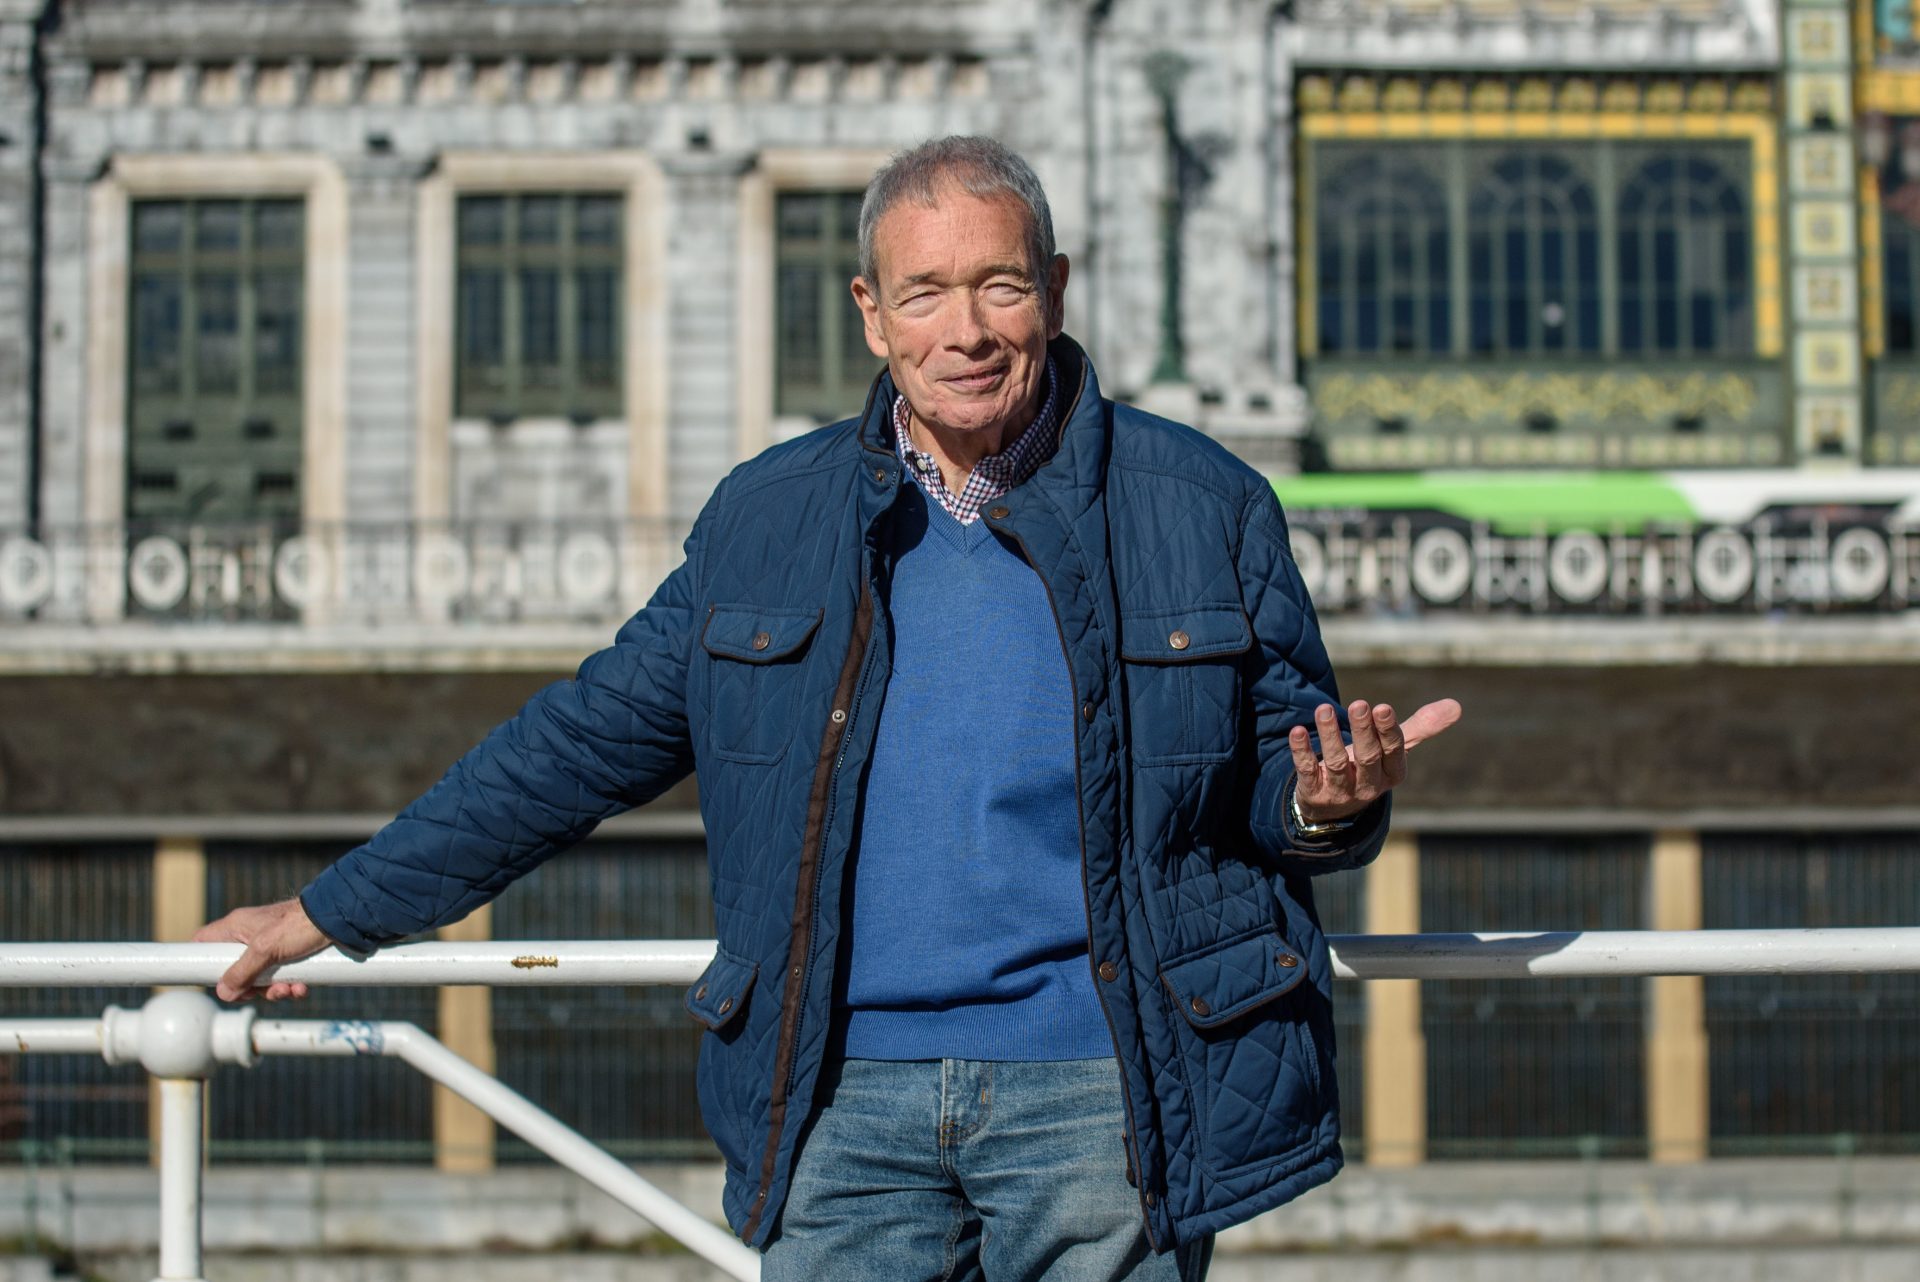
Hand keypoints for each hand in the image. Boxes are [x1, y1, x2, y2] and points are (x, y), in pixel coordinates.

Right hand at [193, 897, 331, 1002]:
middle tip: (263, 991)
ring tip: (290, 990)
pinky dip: (291, 986)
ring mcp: (271, 946)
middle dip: (252, 988)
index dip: (202, 963)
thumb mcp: (266, 950)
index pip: (203, 943)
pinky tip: (302, 988)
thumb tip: (224, 992)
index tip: (212, 982)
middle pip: (235, 971)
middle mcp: (250, 936)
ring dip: (275, 990)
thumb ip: (242, 972)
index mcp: (236, 927)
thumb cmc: (300, 924)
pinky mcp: (291, 955)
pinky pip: (282, 977)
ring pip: (261, 978)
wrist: (341, 919)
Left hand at [1289, 698, 1461, 824]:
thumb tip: (1456, 706)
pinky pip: (1308, 771)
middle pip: (1367, 757)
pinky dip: (1302, 752)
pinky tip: (1297, 731)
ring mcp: (1341, 791)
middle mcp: (1369, 784)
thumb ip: (1420, 728)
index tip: (1382, 707)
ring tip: (1323, 709)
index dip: (1387, 730)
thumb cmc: (1367, 768)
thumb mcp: (1393, 751)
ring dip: (1330, 735)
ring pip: (1337, 763)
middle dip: (1363, 731)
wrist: (1333, 807)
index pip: (1393, 751)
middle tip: (1357, 704)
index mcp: (1392, 773)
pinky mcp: (1314, 792)